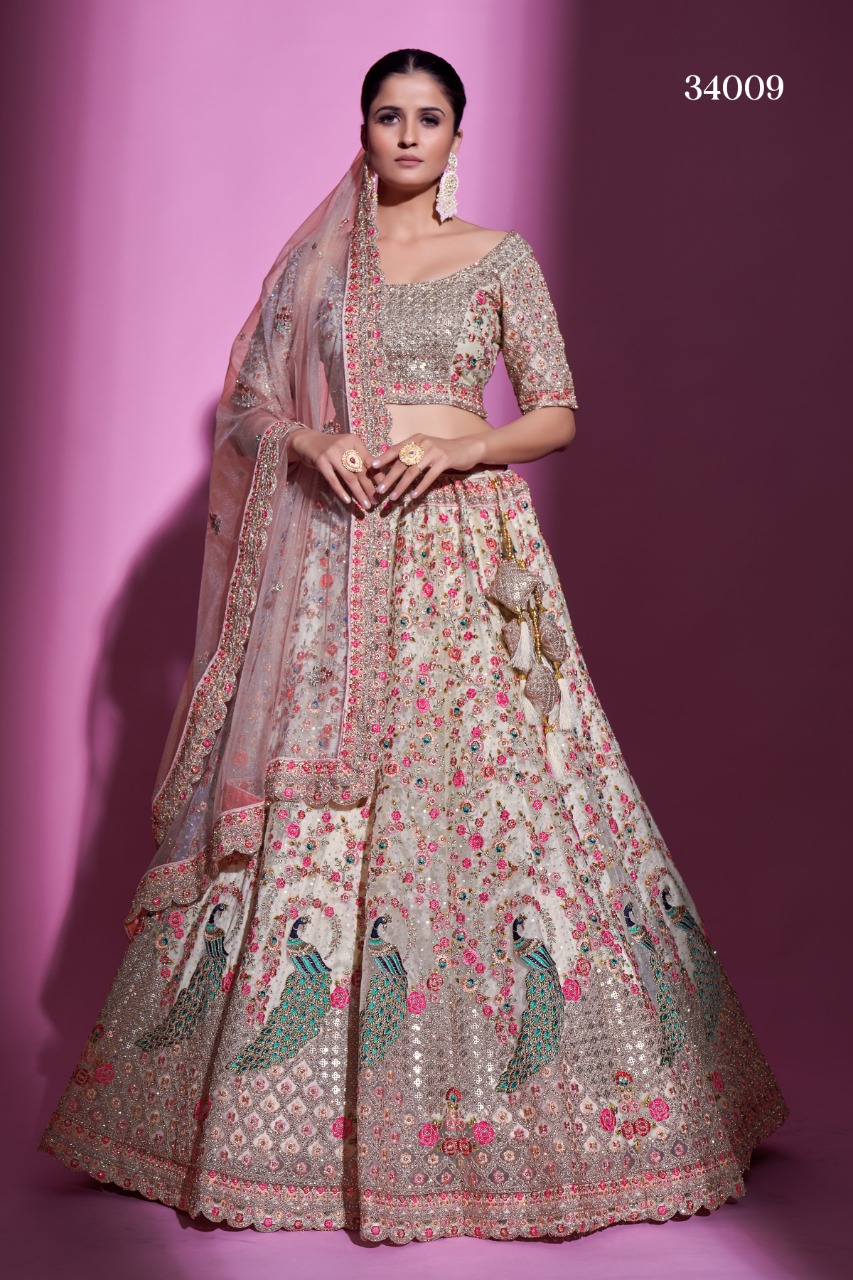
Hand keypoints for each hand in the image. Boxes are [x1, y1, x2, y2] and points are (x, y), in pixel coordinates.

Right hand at [289, 427, 380, 512]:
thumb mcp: (347, 448)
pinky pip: (333, 480)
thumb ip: (359, 458)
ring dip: (359, 493)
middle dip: (370, 488)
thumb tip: (377, 477)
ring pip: (349, 477)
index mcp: (354, 441)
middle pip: (360, 471)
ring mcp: (332, 453)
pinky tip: (347, 501)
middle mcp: (344, 445)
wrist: (307, 441)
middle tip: (376, 501)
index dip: (378, 476)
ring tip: (366, 505)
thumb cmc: (331, 448)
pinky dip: (341, 491)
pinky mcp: (321, 461)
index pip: (370, 461)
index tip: (384, 489)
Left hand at [367, 433, 486, 508]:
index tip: (372, 467)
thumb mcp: (425, 448)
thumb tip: (391, 465)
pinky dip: (420, 487)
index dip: (383, 458)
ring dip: (402, 486)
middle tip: (380, 490)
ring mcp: (434, 451)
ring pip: (413, 471)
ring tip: (393, 497)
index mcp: (416, 439)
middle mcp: (423, 443)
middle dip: (389, 478)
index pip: (396, 449)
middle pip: (402, 462)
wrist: (466, 448)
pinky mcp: (445, 460)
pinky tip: (413, 496)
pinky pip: (429, 476)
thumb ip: (411, 454)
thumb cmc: (443, 451)